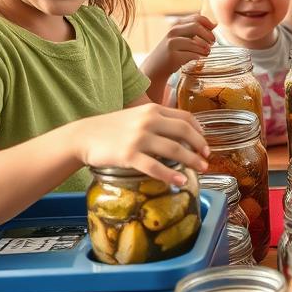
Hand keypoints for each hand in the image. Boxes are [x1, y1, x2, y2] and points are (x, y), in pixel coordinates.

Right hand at [71, 104, 209, 185]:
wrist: (84, 136)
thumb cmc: (111, 128)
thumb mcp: (136, 116)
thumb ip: (156, 120)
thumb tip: (180, 133)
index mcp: (152, 109)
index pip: (185, 117)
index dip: (199, 131)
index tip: (205, 143)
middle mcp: (148, 120)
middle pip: (184, 132)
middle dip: (200, 146)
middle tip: (207, 158)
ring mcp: (139, 138)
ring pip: (174, 149)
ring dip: (191, 161)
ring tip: (201, 169)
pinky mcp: (129, 155)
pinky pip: (155, 166)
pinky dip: (170, 175)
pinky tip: (180, 181)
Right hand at [142, 14, 215, 82]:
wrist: (155, 67)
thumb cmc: (171, 52)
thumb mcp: (181, 37)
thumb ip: (195, 30)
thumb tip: (215, 24)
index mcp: (177, 25)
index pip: (196, 18)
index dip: (208, 24)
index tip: (213, 31)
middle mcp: (173, 33)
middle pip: (196, 27)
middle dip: (208, 35)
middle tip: (213, 42)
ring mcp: (171, 44)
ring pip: (195, 43)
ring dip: (205, 48)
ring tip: (207, 52)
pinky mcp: (173, 57)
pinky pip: (192, 55)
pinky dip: (199, 57)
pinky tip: (199, 58)